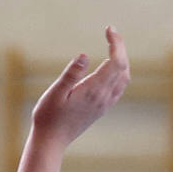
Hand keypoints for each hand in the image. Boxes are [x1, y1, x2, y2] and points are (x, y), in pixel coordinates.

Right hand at [31, 26, 129, 146]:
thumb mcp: (54, 93)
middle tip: (110, 33)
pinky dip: (120, 73)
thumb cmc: (48, 117)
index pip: (116, 61)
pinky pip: (119, 87)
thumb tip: (84, 55)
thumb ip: (70, 74)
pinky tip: (111, 69)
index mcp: (94, 90)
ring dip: (122, 60)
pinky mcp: (102, 109)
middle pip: (123, 67)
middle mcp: (103, 97)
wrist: (51, 142)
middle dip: (120, 47)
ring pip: (124, 77)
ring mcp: (104, 104)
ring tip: (112, 48)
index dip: (116, 43)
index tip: (108, 29)